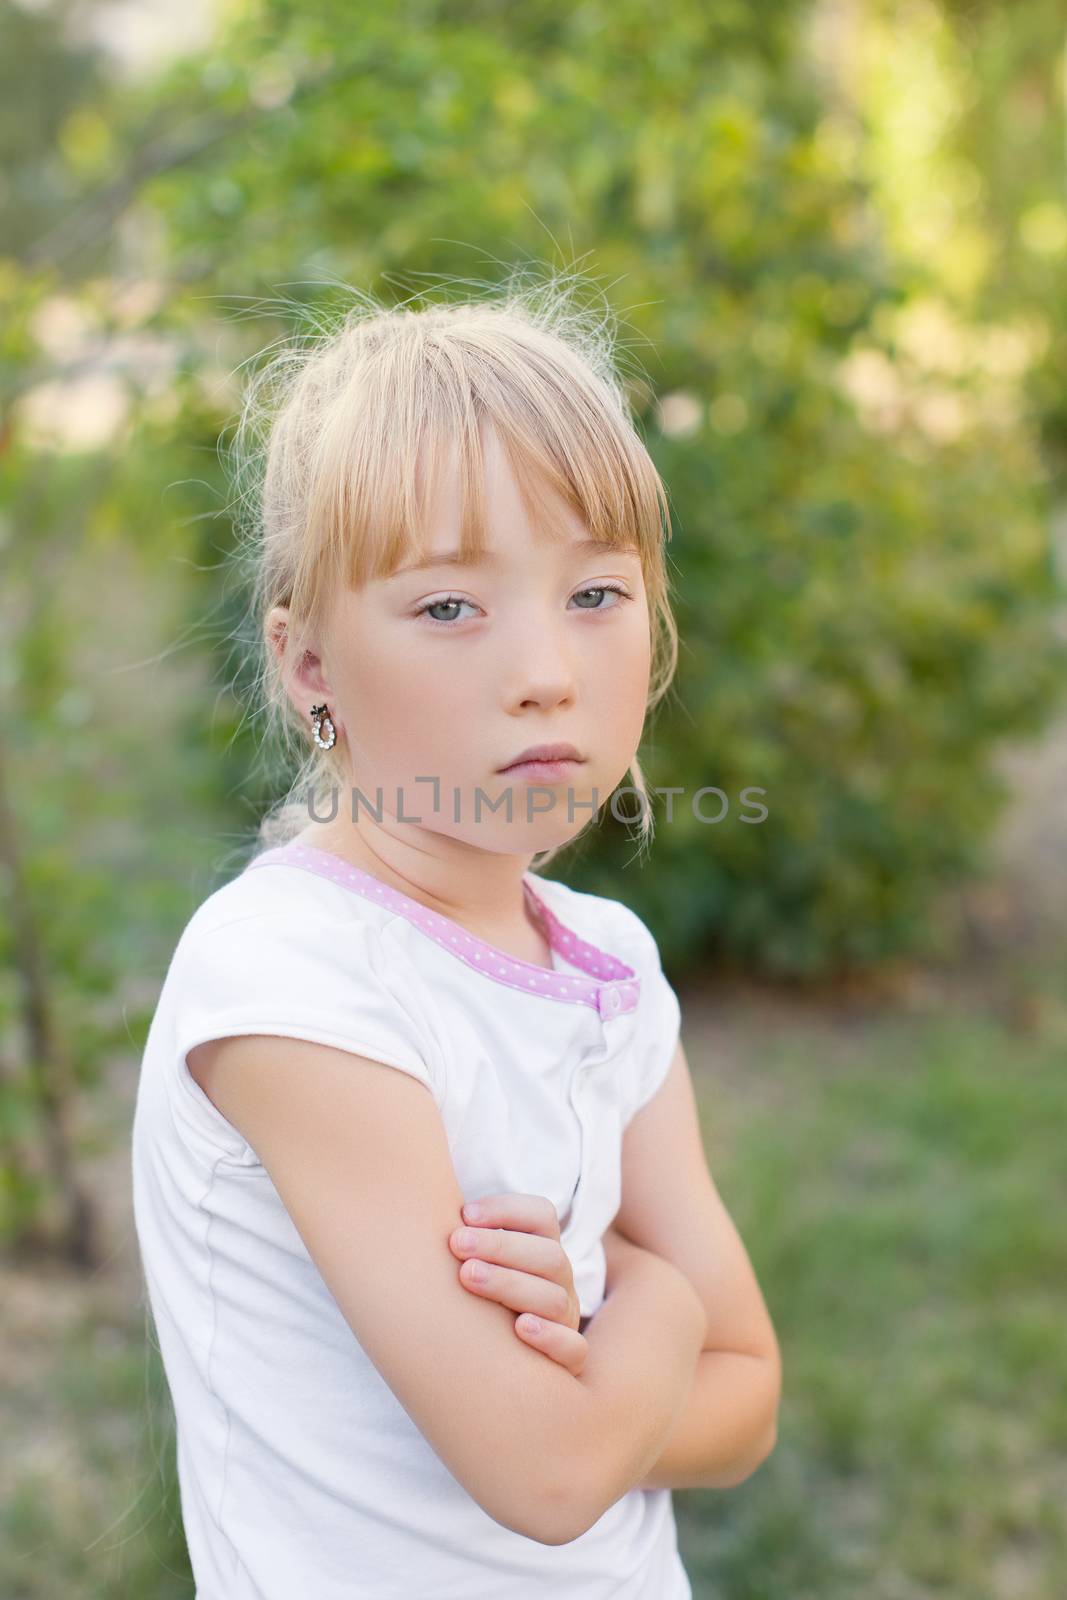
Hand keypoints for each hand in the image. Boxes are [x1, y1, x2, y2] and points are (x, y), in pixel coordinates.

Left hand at [449, 1192, 588, 1375]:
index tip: (464, 1214)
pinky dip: (551, 1337)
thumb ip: (462, 1234)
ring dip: (511, 1284)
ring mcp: (566, 1318)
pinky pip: (573, 1348)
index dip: (507, 1209)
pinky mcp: (570, 1360)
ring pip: (554, 1298)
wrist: (498, 1364)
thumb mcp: (474, 1259)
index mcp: (541, 1248)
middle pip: (547, 1254)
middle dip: (501, 1246)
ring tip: (469, 1277)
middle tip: (457, 1243)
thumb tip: (420, 1201)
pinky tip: (520, 1328)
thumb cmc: (475, 1297)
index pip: (542, 1215)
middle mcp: (559, 1280)